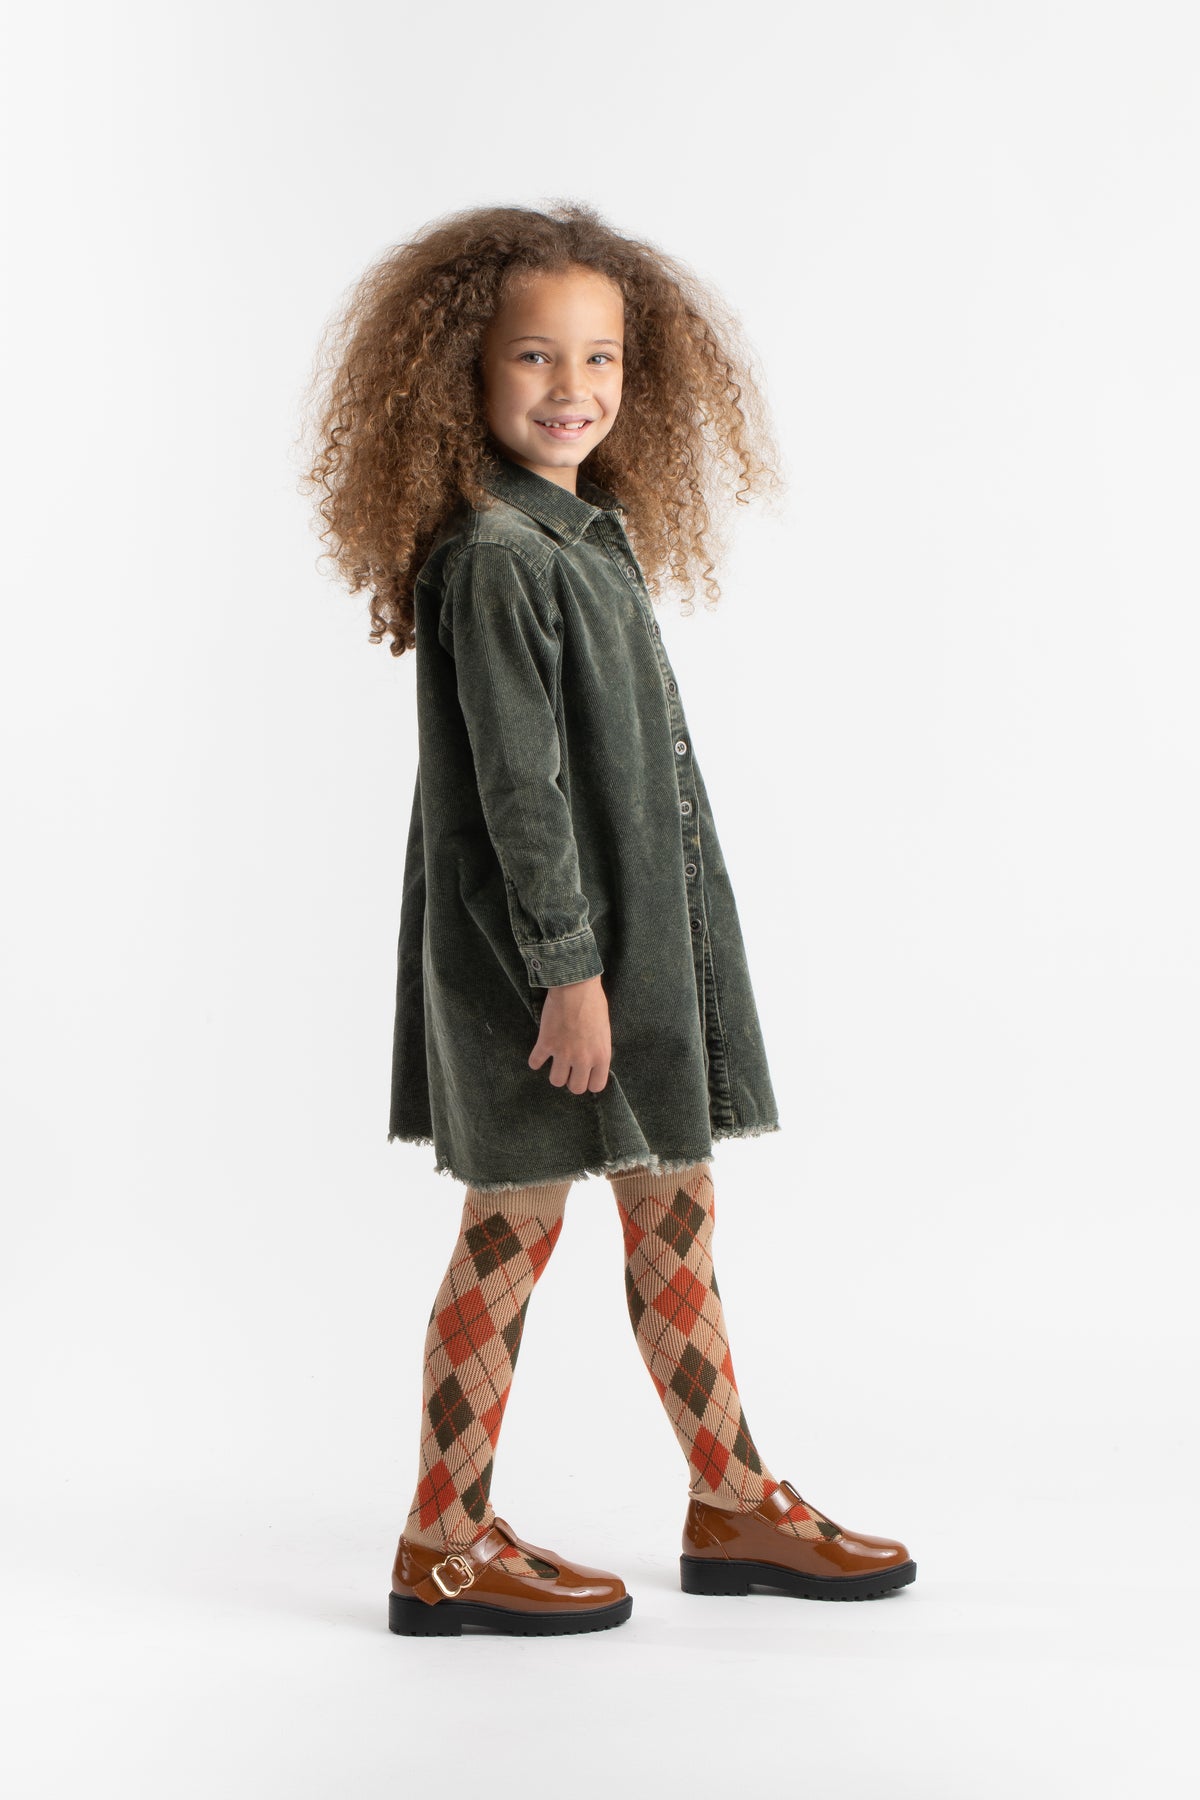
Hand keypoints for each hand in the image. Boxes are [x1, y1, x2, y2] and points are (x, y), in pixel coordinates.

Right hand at [528, 974, 610, 1093]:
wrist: (575, 986)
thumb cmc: (594, 1003)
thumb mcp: (604, 1030)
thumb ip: (598, 1049)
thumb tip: (591, 1060)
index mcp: (601, 1055)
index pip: (596, 1086)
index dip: (589, 1081)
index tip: (585, 1074)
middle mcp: (583, 1059)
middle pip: (576, 1088)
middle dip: (572, 1080)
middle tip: (570, 1069)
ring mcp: (563, 1053)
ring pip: (556, 1081)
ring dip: (555, 1073)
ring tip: (556, 1062)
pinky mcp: (546, 1044)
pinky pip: (535, 1063)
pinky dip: (535, 1060)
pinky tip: (539, 1054)